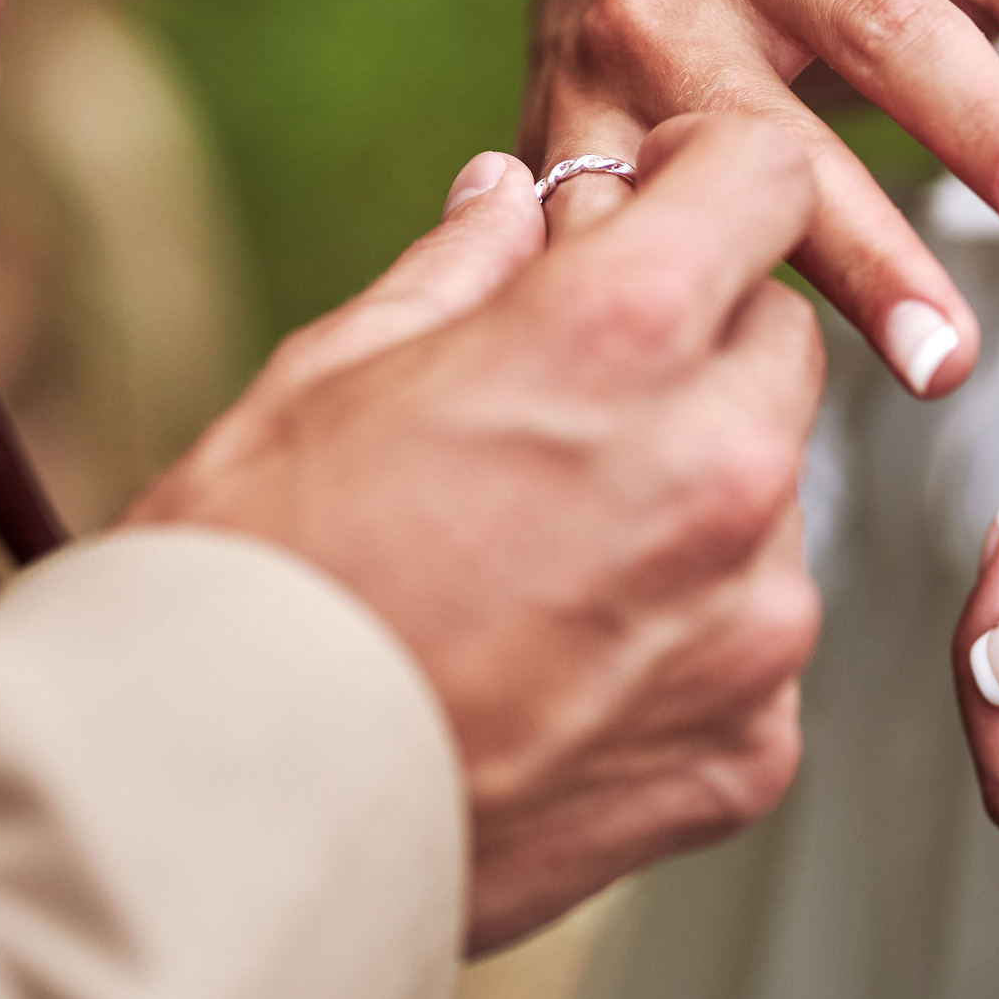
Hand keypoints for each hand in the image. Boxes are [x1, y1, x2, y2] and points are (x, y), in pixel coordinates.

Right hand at [127, 115, 827, 950]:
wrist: (216, 828)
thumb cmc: (247, 590)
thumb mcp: (325, 378)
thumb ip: (457, 272)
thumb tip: (508, 196)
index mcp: (614, 338)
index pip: (763, 178)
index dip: (713, 171)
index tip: (670, 195)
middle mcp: (715, 469)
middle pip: (782, 341)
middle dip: (700, 338)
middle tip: (577, 388)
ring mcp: (750, 623)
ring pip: (779, 498)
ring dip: (699, 492)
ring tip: (545, 552)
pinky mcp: (751, 748)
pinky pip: (757, 643)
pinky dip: (691, 635)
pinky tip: (565, 657)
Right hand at [525, 0, 998, 396]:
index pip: (894, 26)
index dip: (980, 119)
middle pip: (768, 136)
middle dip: (864, 252)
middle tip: (952, 359)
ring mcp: (581, 91)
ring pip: (663, 215)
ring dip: (748, 316)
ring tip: (837, 410)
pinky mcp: (537, 167)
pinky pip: (589, 263)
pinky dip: (648, 333)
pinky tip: (710, 416)